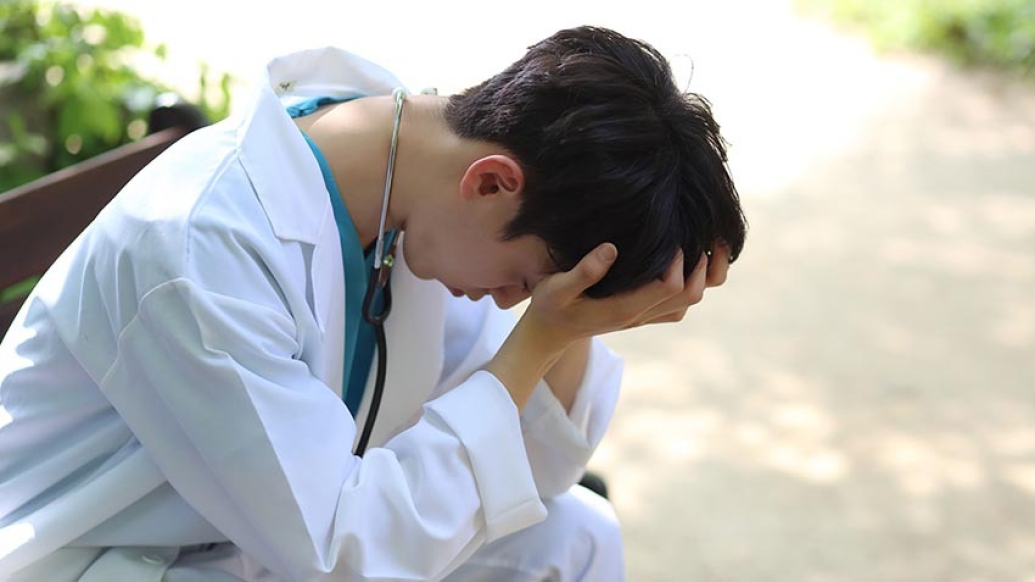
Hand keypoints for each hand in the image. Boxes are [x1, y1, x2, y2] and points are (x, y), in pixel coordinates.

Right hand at [486, 241, 731, 409]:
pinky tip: (686, 262)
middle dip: (702, 268)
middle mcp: (639, 315)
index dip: (679, 261)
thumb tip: (611, 249)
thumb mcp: (556, 288)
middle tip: (705, 236)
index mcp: (624, 309)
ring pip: (686, 303)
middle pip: (688, 297)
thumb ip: (583, 272)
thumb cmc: (549, 307)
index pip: (669, 288)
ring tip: (708, 246)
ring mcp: (642, 317)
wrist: (548, 333)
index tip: (673, 235)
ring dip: (702, 277)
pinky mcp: (641, 314)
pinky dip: (689, 286)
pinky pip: (676, 306)